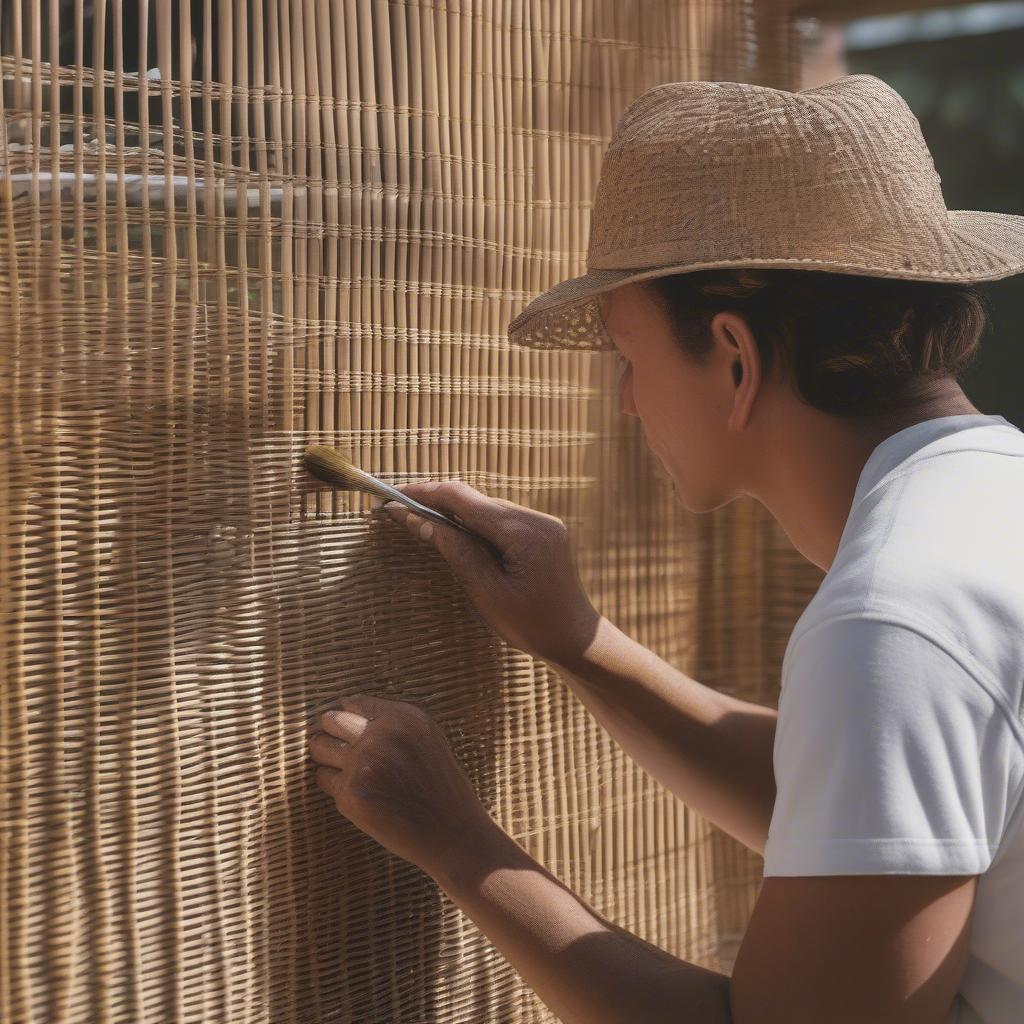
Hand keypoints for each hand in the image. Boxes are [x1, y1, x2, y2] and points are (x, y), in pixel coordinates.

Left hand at [308, 694, 494, 877]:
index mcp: (402, 717)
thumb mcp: (425, 738)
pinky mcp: (350, 794)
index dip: (351, 719)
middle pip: (331, 721)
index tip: (354, 734)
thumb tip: (345, 712)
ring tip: (349, 772)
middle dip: (332, 734)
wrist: (451, 831)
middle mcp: (381, 734)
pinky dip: (336, 787)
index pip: (354, 704)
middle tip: (342, 751)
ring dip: (328, 759)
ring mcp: (363, 763)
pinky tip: (359, 795)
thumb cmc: (438, 785)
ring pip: (320, 748)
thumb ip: (391, 722)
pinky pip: (324, 779)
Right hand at [381, 481, 601, 666]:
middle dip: (434, 501)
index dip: (424, 495)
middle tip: (396, 509)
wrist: (576, 639)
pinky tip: (452, 533)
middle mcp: (536, 519)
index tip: (392, 499)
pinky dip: (473, 522)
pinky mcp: (542, 531)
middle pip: (474, 499)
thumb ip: (456, 552)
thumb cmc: (532, 625)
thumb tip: (421, 521)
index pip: (463, 500)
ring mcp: (542, 523)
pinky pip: (499, 518)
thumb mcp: (487, 594)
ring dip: (452, 512)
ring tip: (417, 520)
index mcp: (524, 533)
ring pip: (485, 507)